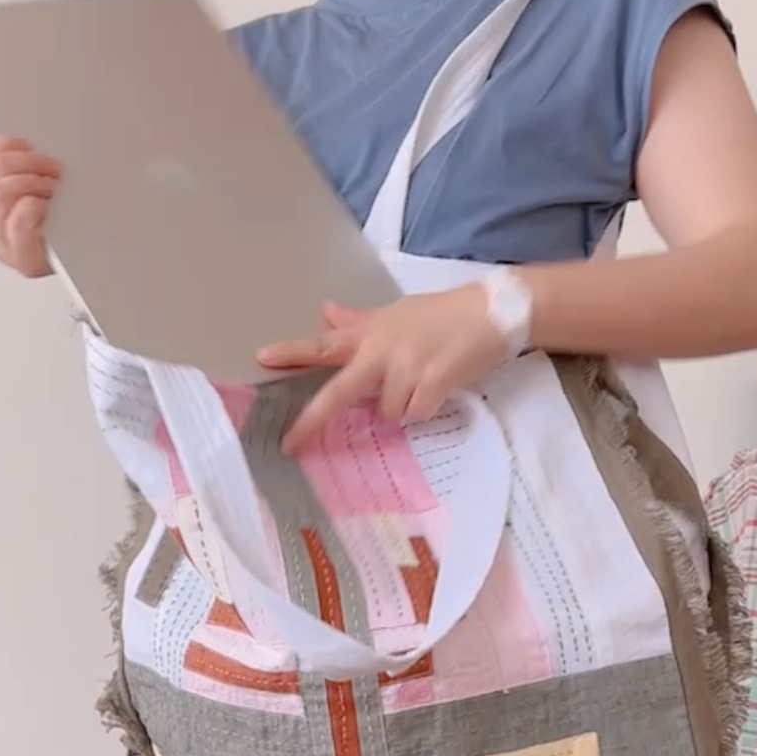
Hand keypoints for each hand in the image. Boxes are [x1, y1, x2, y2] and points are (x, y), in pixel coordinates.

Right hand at [0, 137, 62, 277]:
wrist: (77, 265)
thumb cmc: (55, 229)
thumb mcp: (29, 191)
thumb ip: (18, 170)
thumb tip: (26, 148)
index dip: (5, 145)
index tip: (29, 146)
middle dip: (28, 162)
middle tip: (52, 169)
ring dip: (34, 184)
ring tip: (53, 191)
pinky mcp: (21, 259)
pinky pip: (19, 220)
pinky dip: (38, 207)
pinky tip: (50, 210)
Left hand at [257, 287, 507, 454]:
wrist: (495, 311)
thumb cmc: (442, 314)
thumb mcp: (396, 313)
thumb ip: (358, 321)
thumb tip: (325, 311)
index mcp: (371, 334)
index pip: (324, 343)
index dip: (292, 352)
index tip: (261, 357)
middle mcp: (383, 350)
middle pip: (339, 392)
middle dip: (312, 420)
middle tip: (291, 445)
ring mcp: (409, 366)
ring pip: (387, 413)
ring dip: (400, 408)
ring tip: (422, 383)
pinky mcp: (435, 380)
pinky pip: (415, 415)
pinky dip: (424, 410)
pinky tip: (438, 390)